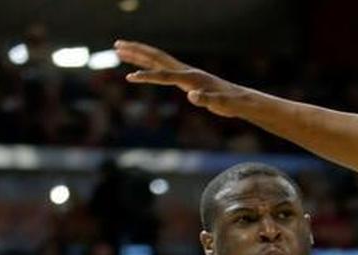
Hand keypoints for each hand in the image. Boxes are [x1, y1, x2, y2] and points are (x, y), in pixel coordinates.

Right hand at [115, 40, 249, 118]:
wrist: (241, 99)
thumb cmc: (232, 103)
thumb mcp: (222, 104)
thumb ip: (208, 100)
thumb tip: (193, 96)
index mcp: (193, 78)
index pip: (165, 75)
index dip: (147, 76)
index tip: (129, 77)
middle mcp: (187, 71)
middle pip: (157, 58)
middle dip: (136, 52)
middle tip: (116, 45)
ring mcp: (186, 73)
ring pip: (158, 60)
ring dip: (139, 55)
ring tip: (119, 50)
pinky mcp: (186, 78)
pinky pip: (163, 69)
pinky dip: (149, 66)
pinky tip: (140, 67)